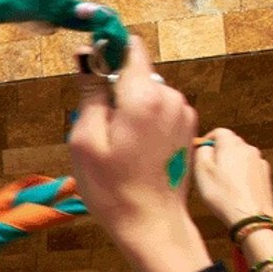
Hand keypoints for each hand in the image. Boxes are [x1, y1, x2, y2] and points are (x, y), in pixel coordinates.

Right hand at [68, 39, 200, 257]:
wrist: (151, 224)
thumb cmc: (112, 188)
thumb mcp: (85, 140)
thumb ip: (89, 92)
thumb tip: (87, 55)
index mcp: (144, 96)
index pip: (129, 46)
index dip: (106, 49)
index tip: (88, 66)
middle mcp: (170, 97)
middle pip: (135, 71)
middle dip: (113, 88)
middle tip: (96, 127)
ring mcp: (183, 112)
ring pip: (145, 92)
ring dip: (126, 107)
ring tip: (114, 145)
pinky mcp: (187, 127)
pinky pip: (157, 110)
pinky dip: (141, 121)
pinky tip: (131, 151)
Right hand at [193, 128, 272, 228]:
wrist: (250, 215)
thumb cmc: (222, 194)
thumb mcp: (201, 171)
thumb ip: (200, 153)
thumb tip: (203, 147)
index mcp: (231, 145)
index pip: (219, 132)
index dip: (207, 140)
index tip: (199, 152)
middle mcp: (247, 149)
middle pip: (230, 143)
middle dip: (218, 152)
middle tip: (206, 169)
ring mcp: (258, 161)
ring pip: (239, 156)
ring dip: (229, 163)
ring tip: (220, 182)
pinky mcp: (264, 175)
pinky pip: (248, 168)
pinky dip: (240, 173)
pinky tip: (233, 188)